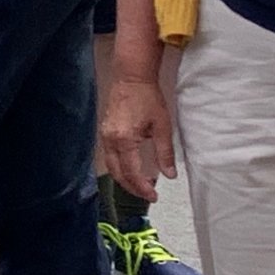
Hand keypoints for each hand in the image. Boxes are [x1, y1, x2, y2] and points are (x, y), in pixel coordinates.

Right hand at [99, 74, 175, 204]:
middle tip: (148, 195)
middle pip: (117, 173)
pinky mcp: (105, 131)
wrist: (130, 78)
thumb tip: (169, 175)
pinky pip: (109, 156)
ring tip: (141, 185)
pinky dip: (119, 167)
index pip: (131, 172)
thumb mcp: (162, 127)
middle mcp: (110, 140)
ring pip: (111, 165)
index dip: (142, 187)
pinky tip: (131, 168)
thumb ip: (165, 153)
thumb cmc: (148, 99)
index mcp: (124, 140)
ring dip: (124, 178)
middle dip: (131, 187)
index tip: (154, 196)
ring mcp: (105, 136)